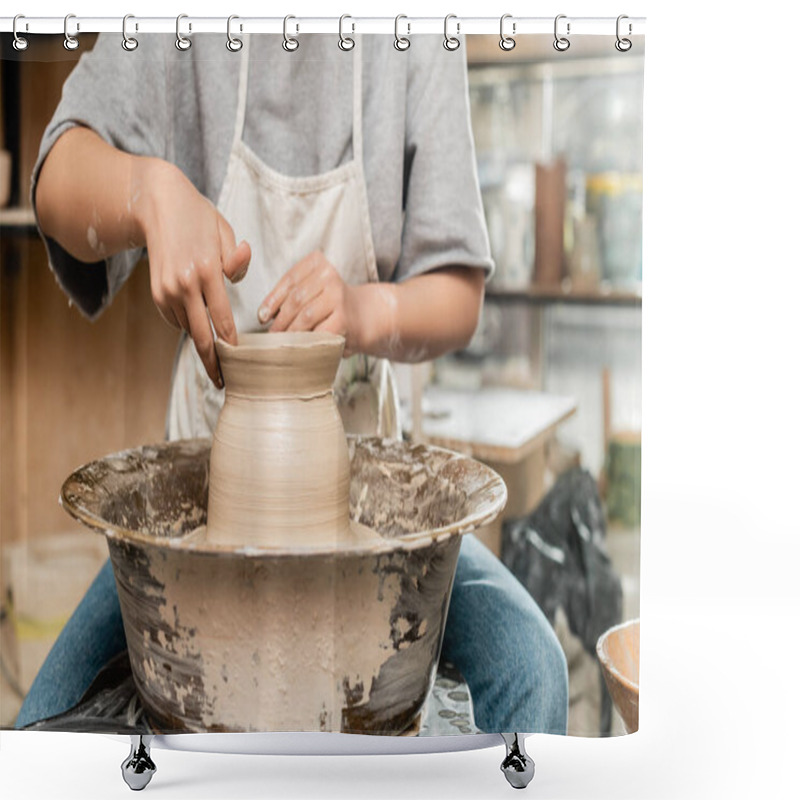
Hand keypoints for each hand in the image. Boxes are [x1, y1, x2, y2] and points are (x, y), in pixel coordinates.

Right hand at [135, 159, 250, 386]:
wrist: (157, 204)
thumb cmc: (199, 218)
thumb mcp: (224, 232)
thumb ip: (236, 261)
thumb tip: (238, 280)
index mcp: (208, 271)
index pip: (223, 319)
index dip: (231, 345)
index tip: (240, 363)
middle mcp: (185, 284)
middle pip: (201, 336)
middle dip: (212, 363)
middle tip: (222, 383)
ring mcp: (167, 290)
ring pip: (188, 328)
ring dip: (200, 338)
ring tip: (215, 350)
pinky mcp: (156, 293)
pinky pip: (175, 319)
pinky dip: (186, 322)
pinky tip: (195, 314)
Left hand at [257, 251, 362, 355]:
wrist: (363, 315)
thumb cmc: (329, 303)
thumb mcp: (311, 288)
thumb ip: (291, 294)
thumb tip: (264, 315)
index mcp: (317, 262)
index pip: (289, 281)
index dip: (272, 300)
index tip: (262, 317)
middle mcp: (329, 275)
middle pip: (295, 299)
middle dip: (280, 320)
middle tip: (272, 334)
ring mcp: (338, 296)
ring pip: (305, 316)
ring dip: (290, 331)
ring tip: (282, 341)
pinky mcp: (343, 319)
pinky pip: (317, 332)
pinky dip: (305, 341)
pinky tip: (300, 347)